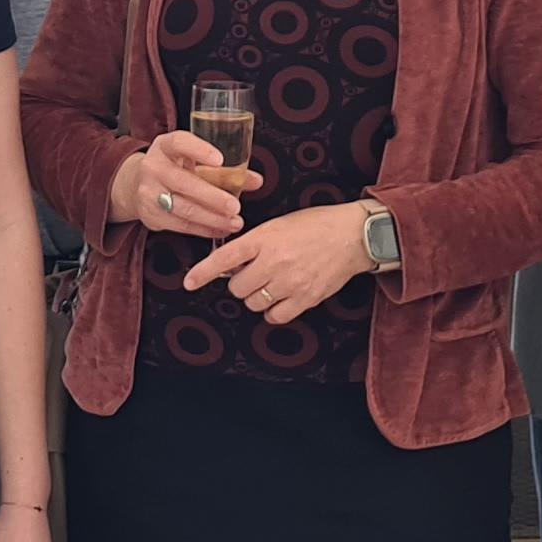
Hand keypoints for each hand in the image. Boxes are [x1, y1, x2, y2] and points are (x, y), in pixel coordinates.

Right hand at [110, 125, 255, 240]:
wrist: (135, 185)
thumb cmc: (173, 168)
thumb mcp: (192, 161)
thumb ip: (224, 170)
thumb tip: (256, 181)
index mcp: (165, 146)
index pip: (179, 143)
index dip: (199, 150)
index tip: (220, 160)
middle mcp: (153, 167)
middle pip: (183, 182)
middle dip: (212, 197)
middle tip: (234, 206)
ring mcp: (149, 192)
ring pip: (183, 208)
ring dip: (212, 218)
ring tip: (234, 221)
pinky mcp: (151, 215)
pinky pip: (180, 224)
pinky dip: (203, 229)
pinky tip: (220, 229)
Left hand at [184, 203, 375, 323]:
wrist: (353, 235)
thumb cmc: (315, 226)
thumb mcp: (278, 225)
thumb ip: (254, 244)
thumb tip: (231, 265)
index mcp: (264, 238)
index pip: (224, 258)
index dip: (202, 272)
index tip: (189, 283)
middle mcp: (274, 261)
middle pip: (237, 288)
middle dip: (241, 283)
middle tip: (254, 274)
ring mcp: (290, 282)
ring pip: (254, 303)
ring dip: (257, 297)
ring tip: (271, 283)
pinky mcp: (305, 298)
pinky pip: (275, 316)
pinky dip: (274, 311)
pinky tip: (281, 297)